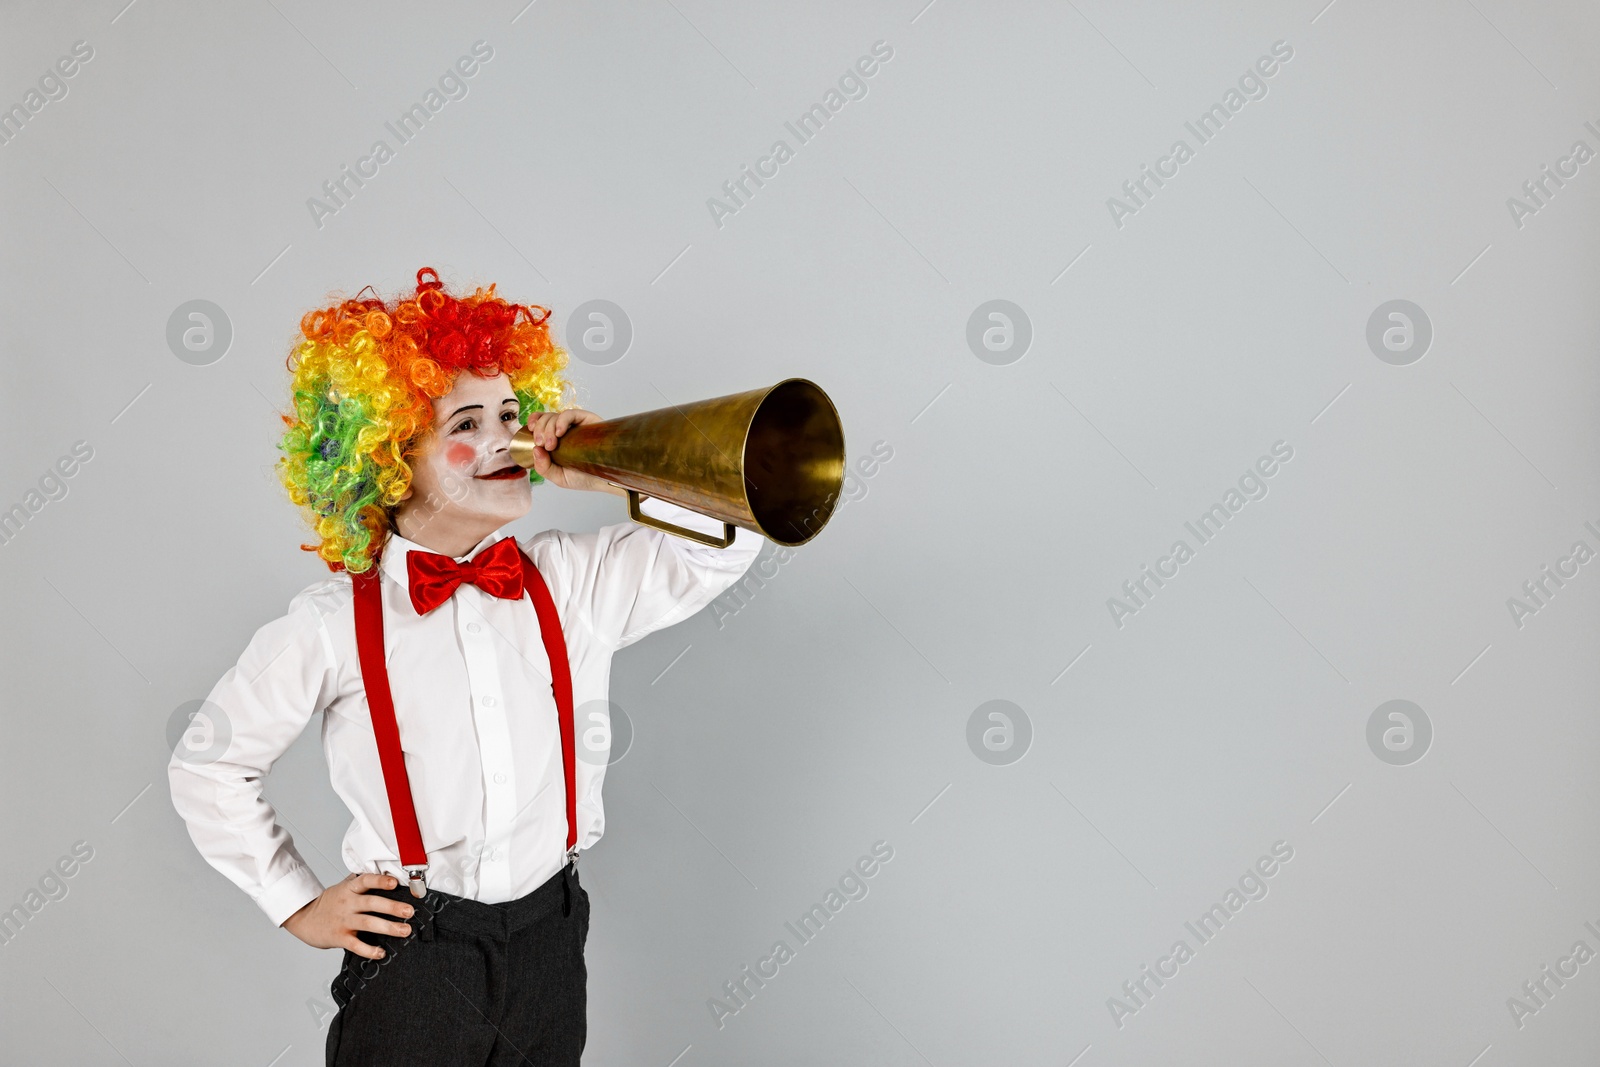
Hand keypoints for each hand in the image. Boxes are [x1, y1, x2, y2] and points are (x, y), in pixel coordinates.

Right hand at [281, 872, 413, 958]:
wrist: (303, 919)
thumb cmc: (328, 903)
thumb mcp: (342, 887)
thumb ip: (360, 881)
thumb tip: (384, 872)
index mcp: (349, 889)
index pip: (365, 881)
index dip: (380, 881)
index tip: (394, 883)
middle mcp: (347, 903)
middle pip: (372, 903)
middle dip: (392, 907)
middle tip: (409, 911)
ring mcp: (343, 921)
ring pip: (368, 923)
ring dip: (388, 927)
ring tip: (405, 930)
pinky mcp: (339, 937)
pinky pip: (356, 945)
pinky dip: (369, 950)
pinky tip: (381, 952)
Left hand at [524, 408, 625, 495]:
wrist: (605, 479)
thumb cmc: (583, 477)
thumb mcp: (558, 477)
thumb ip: (543, 467)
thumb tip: (535, 450)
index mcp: (555, 440)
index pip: (541, 422)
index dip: (533, 421)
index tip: (529, 430)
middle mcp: (564, 430)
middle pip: (545, 419)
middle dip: (539, 430)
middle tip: (542, 445)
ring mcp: (575, 425)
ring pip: (554, 415)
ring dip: (548, 428)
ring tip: (551, 445)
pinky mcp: (587, 420)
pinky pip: (570, 414)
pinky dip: (561, 420)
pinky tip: (560, 432)